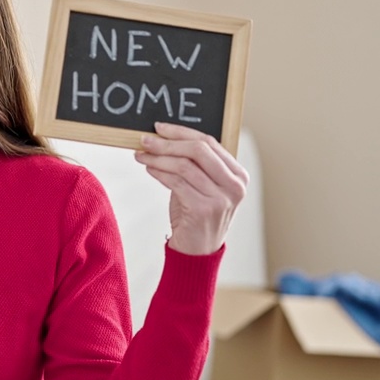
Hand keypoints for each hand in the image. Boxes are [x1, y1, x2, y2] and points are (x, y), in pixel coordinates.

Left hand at [134, 122, 247, 255]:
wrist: (197, 252)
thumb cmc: (196, 214)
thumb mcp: (203, 185)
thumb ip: (194, 163)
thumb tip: (165, 137)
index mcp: (238, 175)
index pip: (210, 142)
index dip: (182, 132)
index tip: (160, 127)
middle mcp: (235, 185)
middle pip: (199, 150)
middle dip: (168, 142)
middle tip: (146, 139)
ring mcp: (221, 198)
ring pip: (184, 165)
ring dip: (158, 157)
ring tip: (141, 155)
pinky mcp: (203, 209)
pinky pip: (176, 182)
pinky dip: (159, 172)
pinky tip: (148, 168)